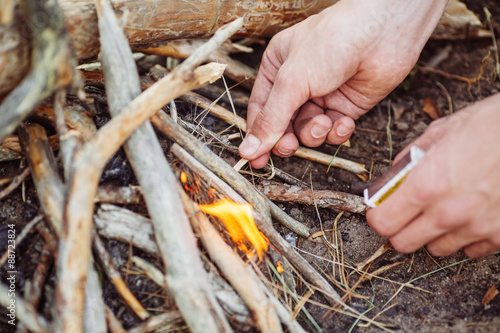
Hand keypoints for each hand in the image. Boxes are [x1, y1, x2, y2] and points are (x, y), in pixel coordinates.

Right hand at [239, 0, 447, 167]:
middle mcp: (298, 84)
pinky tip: (343, 121)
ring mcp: (323, 96)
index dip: (258, 136)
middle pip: (283, 125)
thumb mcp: (292, 81)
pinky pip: (334, 130)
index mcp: (277, 69)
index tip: (256, 160)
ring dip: (314, 132)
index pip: (261, 110)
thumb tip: (248, 149)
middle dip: (287, 138)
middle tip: (289, 146)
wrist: (383, 32)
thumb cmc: (332, 42)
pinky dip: (337, 131)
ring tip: (323, 122)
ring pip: (308, 130)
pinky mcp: (346, 106)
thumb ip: (271, 119)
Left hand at [367, 93, 499, 257]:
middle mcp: (448, 213)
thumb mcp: (441, 132)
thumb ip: (410, 159)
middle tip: (407, 213)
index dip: (378, 215)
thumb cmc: (491, 126)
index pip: (382, 223)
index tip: (381, 208)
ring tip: (444, 209)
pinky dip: (465, 237)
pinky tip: (470, 215)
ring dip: (433, 233)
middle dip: (400, 229)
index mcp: (426, 185)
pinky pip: (470, 250)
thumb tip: (393, 176)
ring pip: (437, 249)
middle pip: (403, 243)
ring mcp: (476, 228)